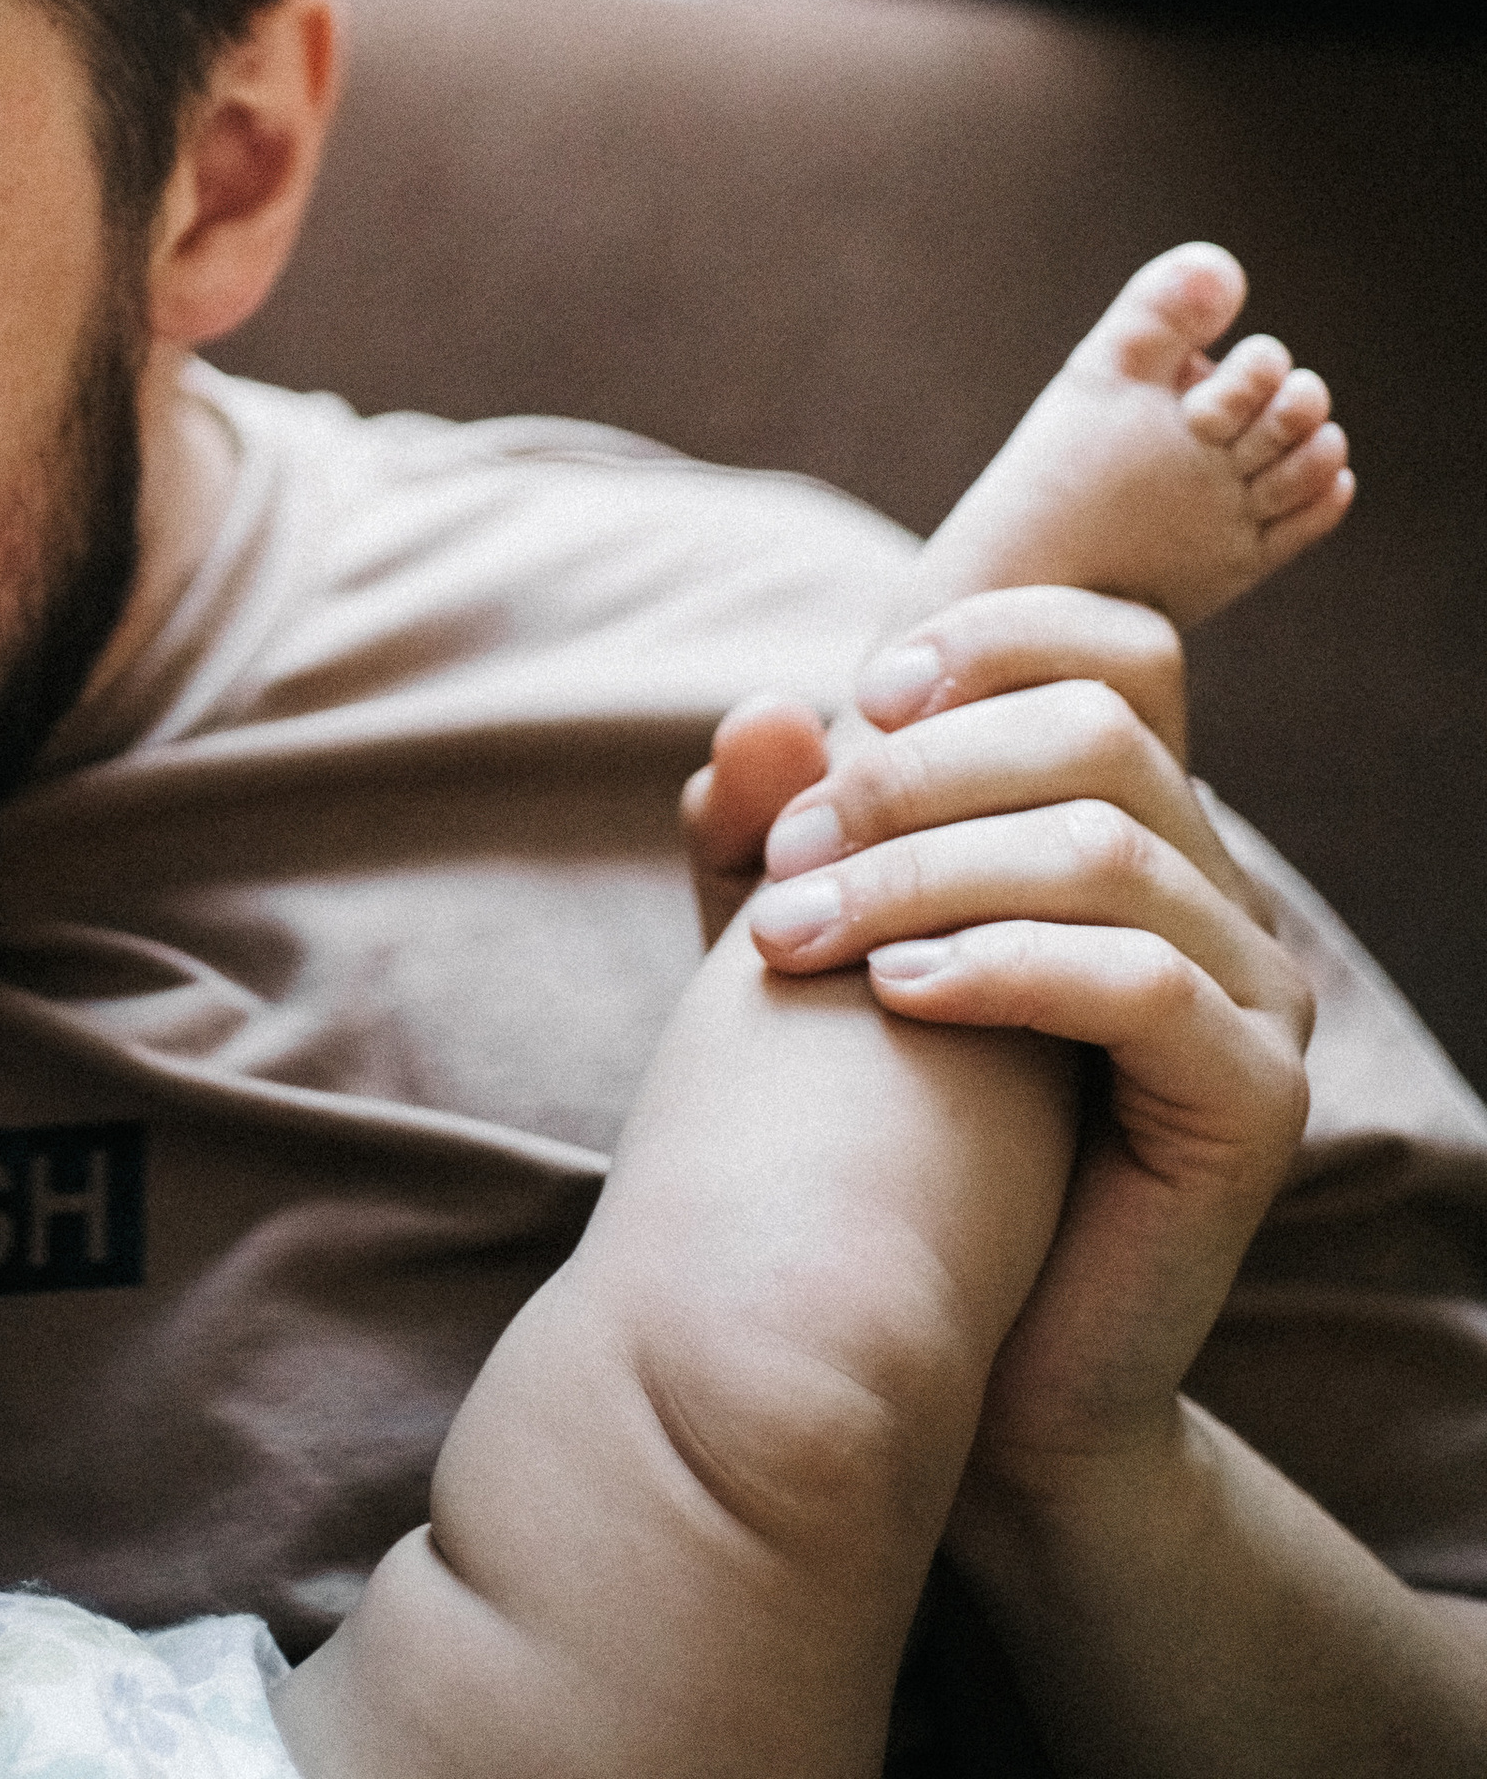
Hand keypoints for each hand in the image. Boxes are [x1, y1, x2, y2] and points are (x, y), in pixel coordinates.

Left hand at [682, 591, 1313, 1496]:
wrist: (960, 1367)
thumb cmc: (884, 1137)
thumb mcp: (807, 950)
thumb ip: (770, 833)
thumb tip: (754, 708)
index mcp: (1131, 824)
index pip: (1121, 646)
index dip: (995, 640)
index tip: (860, 698)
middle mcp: (1217, 889)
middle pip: (1099, 728)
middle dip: (918, 774)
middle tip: (790, 858)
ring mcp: (1255, 994)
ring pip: (1103, 848)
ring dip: (924, 872)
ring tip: (800, 936)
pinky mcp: (1255, 1102)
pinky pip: (1140, 982)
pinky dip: (1001, 966)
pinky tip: (896, 998)